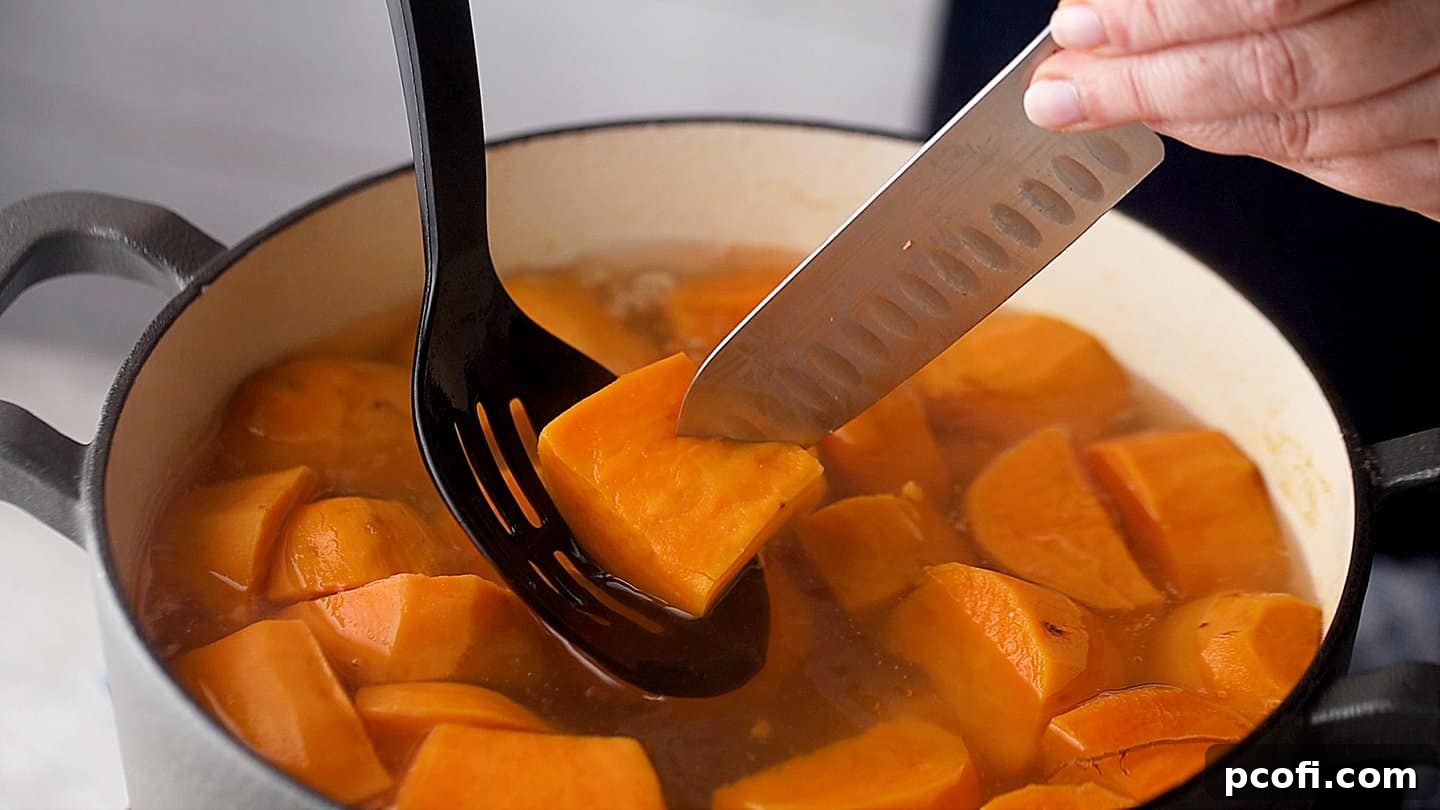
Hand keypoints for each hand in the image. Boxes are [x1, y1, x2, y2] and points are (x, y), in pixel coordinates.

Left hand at [1023, 0, 1439, 220]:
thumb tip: (1111, 4)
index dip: (1161, 17)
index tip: (1080, 25)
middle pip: (1283, 73)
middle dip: (1150, 83)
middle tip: (1065, 86)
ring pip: (1312, 131)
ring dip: (1186, 124)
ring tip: (1102, 104)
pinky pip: (1357, 173)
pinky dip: (1257, 149)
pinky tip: (1190, 126)